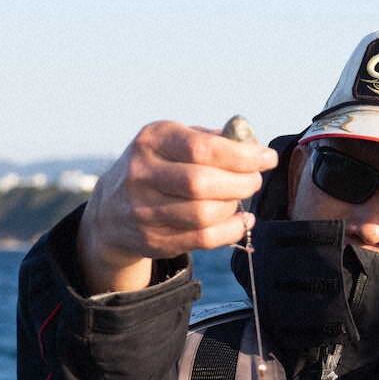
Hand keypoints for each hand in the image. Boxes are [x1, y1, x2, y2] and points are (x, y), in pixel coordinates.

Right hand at [77, 121, 278, 293]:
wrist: (111, 209)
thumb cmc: (158, 167)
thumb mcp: (173, 141)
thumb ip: (212, 139)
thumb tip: (253, 146)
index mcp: (152, 141)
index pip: (201, 148)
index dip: (241, 155)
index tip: (267, 158)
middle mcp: (142, 174)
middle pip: (202, 183)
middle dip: (240, 183)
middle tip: (255, 180)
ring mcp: (144, 210)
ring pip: (203, 215)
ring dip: (234, 207)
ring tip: (242, 198)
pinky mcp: (153, 240)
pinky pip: (203, 240)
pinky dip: (231, 231)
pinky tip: (241, 221)